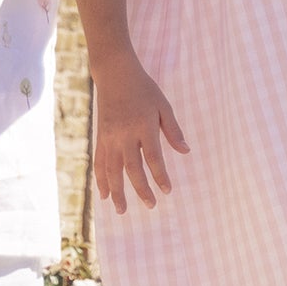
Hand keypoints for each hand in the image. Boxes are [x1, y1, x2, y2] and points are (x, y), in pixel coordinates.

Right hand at [92, 60, 186, 214]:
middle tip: (151, 205)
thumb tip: (186, 152)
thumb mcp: (164, 106)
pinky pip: (99, 163)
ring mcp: (109, 138)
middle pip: (132, 169)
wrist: (115, 75)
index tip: (167, 191)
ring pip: (112, 170)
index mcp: (143, 127)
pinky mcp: (100, 138)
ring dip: (117, 192)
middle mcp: (124, 135)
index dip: (160, 176)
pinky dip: (101, 180)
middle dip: (141, 189)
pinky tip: (105, 195)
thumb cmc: (144, 89)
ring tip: (122, 211)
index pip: (153, 158)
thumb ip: (173, 130)